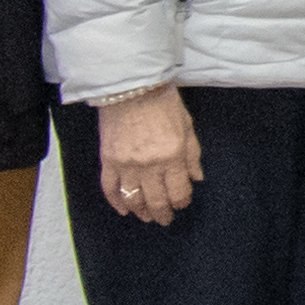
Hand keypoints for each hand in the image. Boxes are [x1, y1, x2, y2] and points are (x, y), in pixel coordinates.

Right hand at [97, 87, 201, 225]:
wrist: (131, 85)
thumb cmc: (163, 102)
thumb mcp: (187, 126)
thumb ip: (192, 155)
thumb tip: (196, 178)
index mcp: (172, 156)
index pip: (178, 192)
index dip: (181, 202)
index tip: (182, 203)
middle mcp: (149, 165)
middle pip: (156, 201)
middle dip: (162, 214)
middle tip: (164, 219)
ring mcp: (126, 164)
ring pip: (133, 199)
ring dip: (140, 211)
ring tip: (146, 216)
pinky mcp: (108, 160)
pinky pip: (110, 188)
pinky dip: (116, 202)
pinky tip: (123, 209)